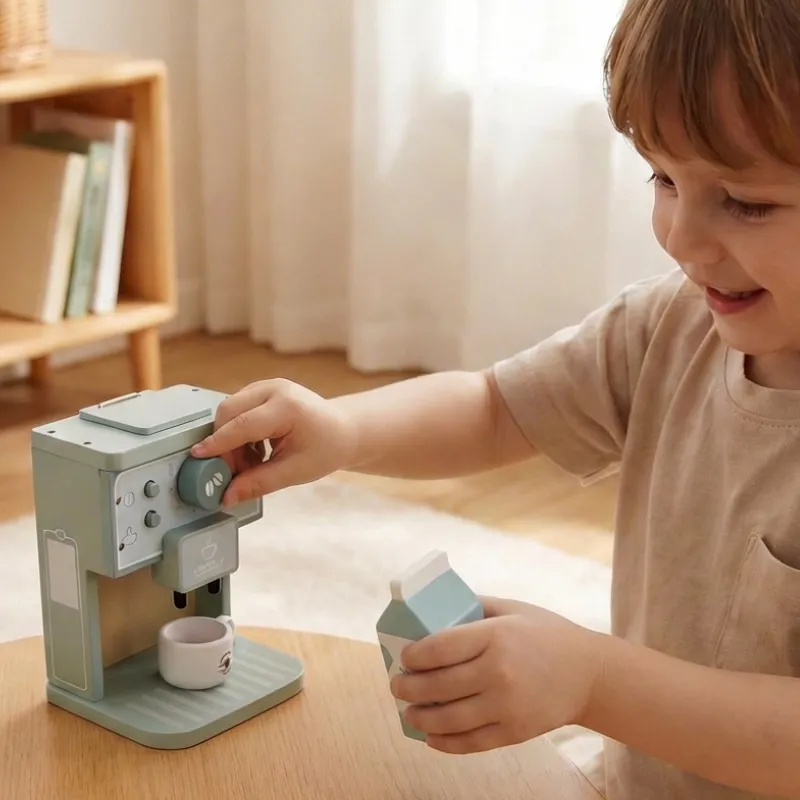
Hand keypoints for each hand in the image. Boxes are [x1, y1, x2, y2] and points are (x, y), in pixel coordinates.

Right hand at [191, 379, 356, 504]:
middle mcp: (274, 389)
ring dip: (231, 440)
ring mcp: (267, 385)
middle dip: (224, 444)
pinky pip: (237, 410)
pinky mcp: (262, 390)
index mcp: (287, 406)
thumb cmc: (326, 449)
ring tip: (253, 463)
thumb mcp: (296, 471)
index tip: (198, 457)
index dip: (218, 443)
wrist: (344, 429)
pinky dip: (238, 432)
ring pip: (230, 411)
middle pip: (229, 412)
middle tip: (235, 472)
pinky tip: (257, 450)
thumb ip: (259, 483)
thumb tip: (227, 496)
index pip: (242, 424)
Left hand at [390, 596, 605, 753]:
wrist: (590, 674)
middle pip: (439, 685)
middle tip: (396, 686)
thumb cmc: (546, 634)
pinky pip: (472, 742)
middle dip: (408, 688)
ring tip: (408, 713)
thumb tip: (435, 607)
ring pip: (450, 719)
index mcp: (495, 636)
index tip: (403, 658)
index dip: (414, 655)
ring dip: (421, 718)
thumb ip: (476, 606)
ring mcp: (507, 705)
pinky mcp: (515, 732)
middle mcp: (498, 672)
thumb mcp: (513, 608)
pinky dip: (446, 743)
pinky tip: (431, 738)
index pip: (441, 647)